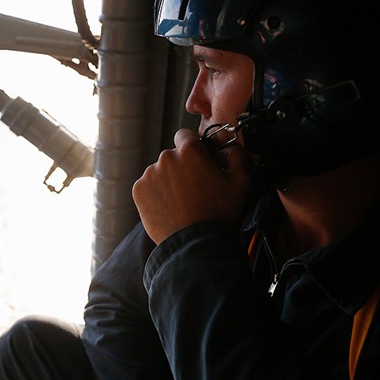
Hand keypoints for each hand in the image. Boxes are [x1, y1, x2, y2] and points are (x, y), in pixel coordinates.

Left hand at [132, 128, 251, 244]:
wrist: (194, 243)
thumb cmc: (219, 213)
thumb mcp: (240, 181)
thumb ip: (236, 154)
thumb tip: (228, 145)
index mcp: (189, 150)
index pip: (186, 135)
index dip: (194, 147)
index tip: (199, 161)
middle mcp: (166, 157)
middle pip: (173, 155)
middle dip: (182, 166)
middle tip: (195, 188)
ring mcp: (149, 174)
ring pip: (160, 171)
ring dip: (169, 180)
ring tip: (182, 201)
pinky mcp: (138, 190)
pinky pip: (148, 186)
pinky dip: (157, 193)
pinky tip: (170, 207)